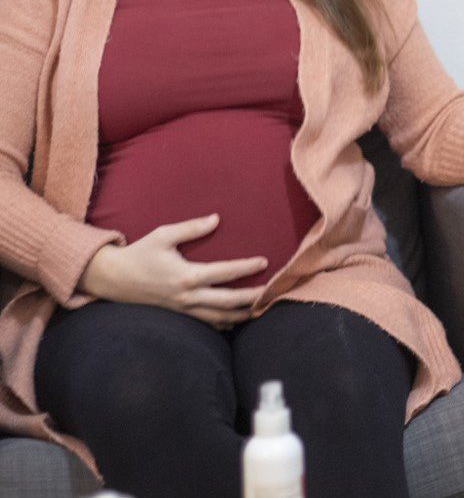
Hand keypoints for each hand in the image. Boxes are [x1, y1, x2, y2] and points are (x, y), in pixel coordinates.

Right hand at [78, 214, 268, 328]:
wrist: (113, 279)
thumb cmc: (140, 253)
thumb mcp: (163, 235)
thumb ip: (191, 228)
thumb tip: (216, 219)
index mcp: (186, 276)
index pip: (224, 273)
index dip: (246, 268)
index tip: (264, 262)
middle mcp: (187, 296)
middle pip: (227, 301)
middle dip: (252, 297)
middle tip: (272, 292)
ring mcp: (183, 309)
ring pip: (218, 317)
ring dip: (241, 314)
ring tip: (261, 308)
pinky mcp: (179, 315)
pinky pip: (205, 323)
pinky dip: (223, 323)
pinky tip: (236, 320)